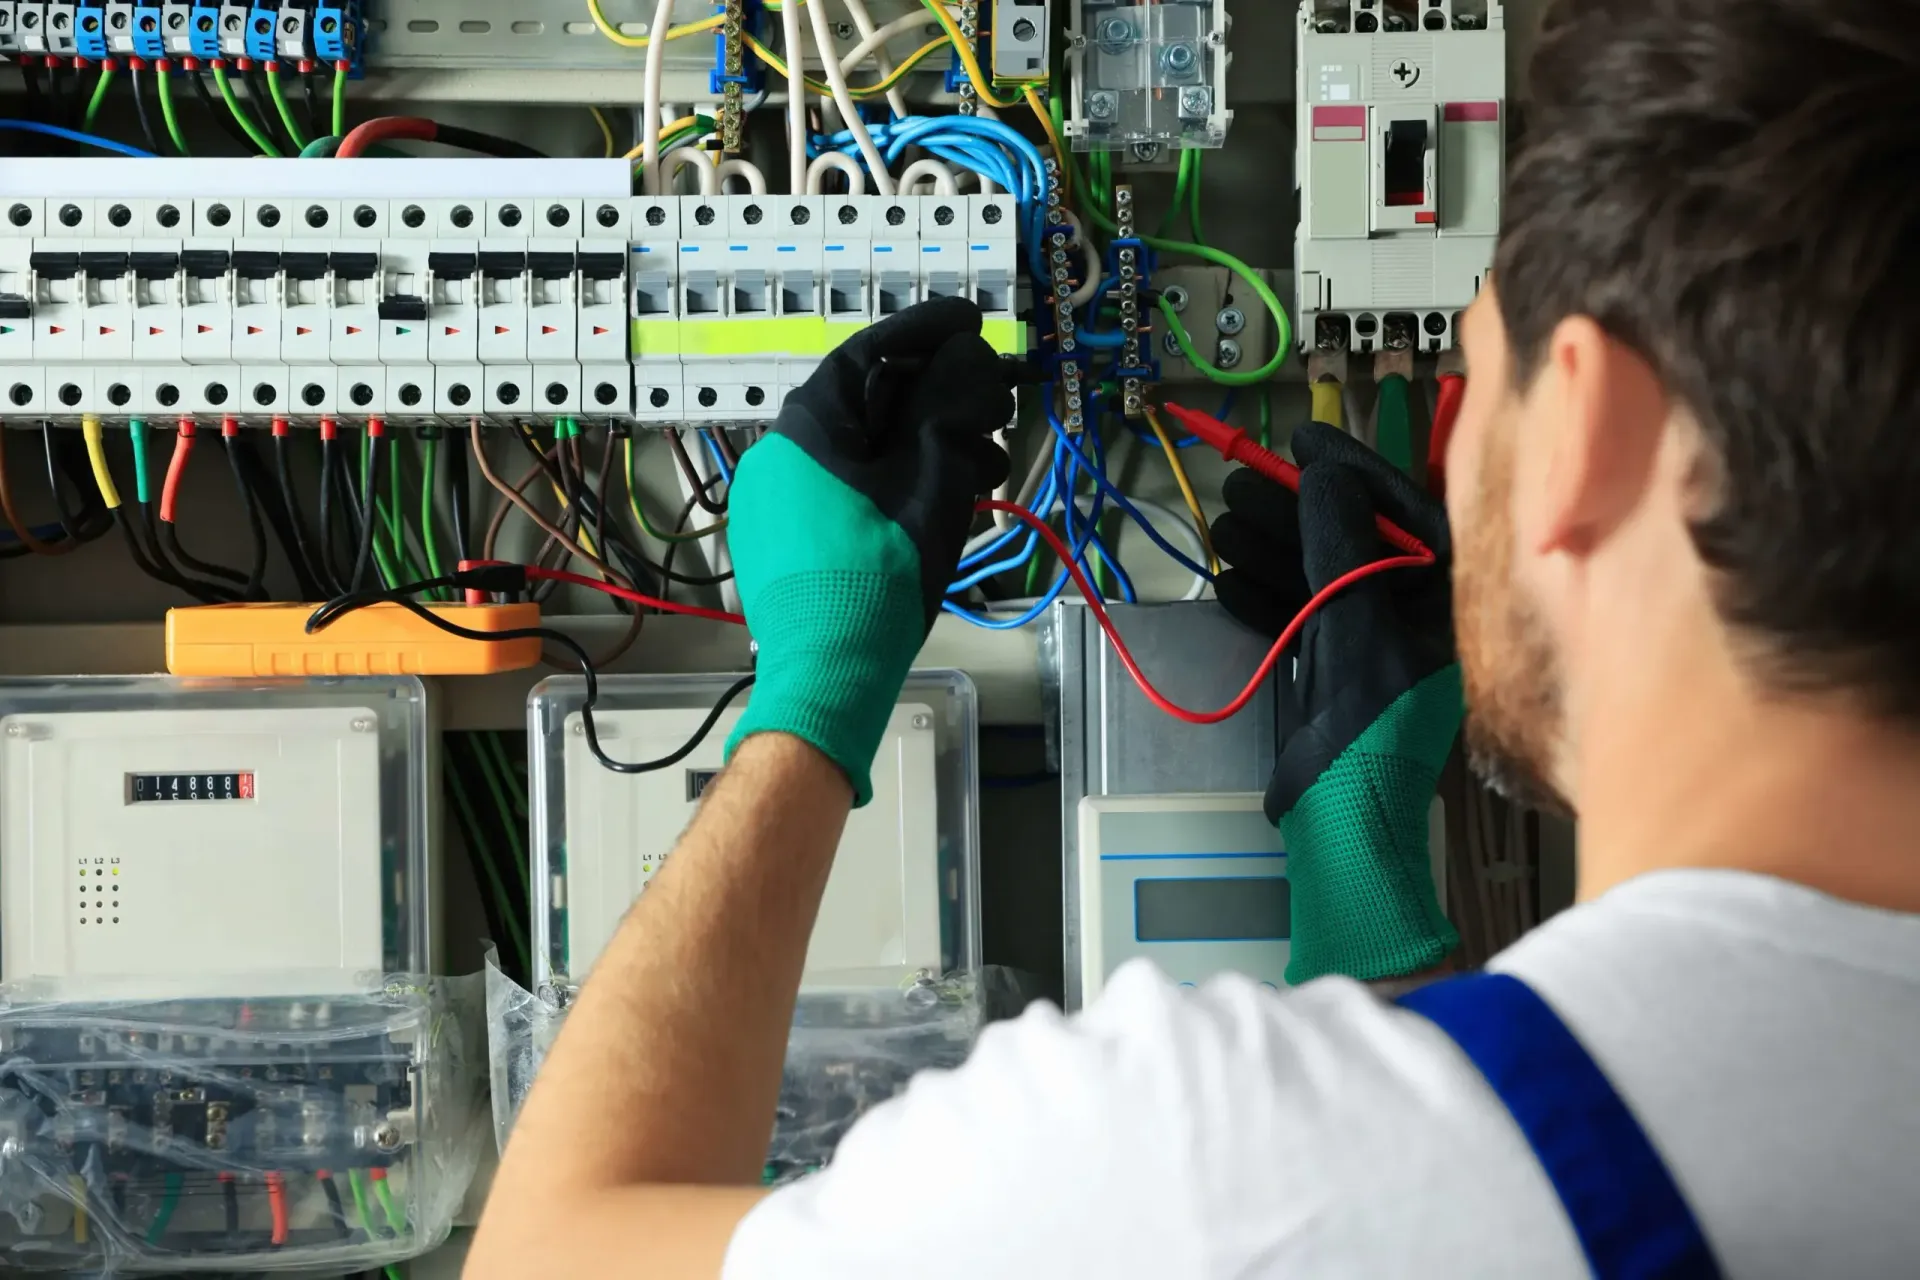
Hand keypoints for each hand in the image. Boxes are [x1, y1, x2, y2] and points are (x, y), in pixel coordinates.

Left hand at [725, 296, 1011, 804]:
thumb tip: (968, 357)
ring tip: (988, 469)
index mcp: (805, 426)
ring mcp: (778, 502)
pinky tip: (947, 506)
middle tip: (996, 404)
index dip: (927, 330)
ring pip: (867, 451)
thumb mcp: (932, 480)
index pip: (868, 350)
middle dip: (941, 399)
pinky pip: (851, 492)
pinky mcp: (788, 543)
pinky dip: (900, 484)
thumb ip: (952, 406)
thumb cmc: (880, 575)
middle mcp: (780, 454)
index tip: (973, 322)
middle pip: (870, 402)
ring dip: (930, 448)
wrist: (827, 672)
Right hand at [1211, 421, 1460, 982]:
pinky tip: (1229, 583)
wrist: (1347, 826)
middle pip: (1358, 539)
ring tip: (1223, 529)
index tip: (1302, 439)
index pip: (1410, 509)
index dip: (1353, 468)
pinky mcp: (1344, 676)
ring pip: (1326, 576)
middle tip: (1243, 485)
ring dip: (1274, 552)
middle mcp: (1423, 617)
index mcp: (1451, 601)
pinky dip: (1269, 599)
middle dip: (1297, 511)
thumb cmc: (1371, 734)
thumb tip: (1327, 475)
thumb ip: (1341, 547)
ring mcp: (1383, 647)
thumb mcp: (1353, 626)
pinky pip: (1308, 618)